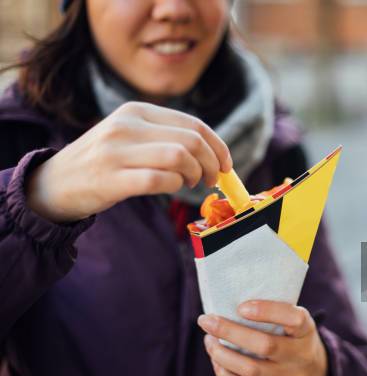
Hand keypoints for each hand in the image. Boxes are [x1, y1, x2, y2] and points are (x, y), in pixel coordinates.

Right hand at [26, 102, 231, 222]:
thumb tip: (214, 154)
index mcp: (136, 111)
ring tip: (193, 184)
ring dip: (196, 174)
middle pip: (191, 140)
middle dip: (212, 163)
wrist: (54, 183)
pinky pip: (160, 180)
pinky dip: (175, 186)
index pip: (193, 124)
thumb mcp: (131, 136)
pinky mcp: (111, 179)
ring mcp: (116, 151)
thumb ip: (166, 137)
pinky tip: (172, 188)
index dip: (218, 145)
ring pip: (179, 157)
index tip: (227, 164)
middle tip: (212, 179)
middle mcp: (126, 125)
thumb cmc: (104, 162)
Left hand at [197, 300, 327, 375]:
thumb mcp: (297, 323)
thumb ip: (276, 312)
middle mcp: (300, 354)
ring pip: (252, 370)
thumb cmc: (296, 340)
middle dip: (230, 332)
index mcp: (306, 330)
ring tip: (209, 341)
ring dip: (223, 355)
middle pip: (265, 345)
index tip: (241, 307)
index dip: (267, 311)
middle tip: (207, 320)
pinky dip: (227, 375)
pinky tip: (216, 361)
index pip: (293, 318)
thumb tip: (232, 298)